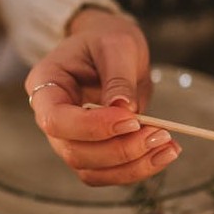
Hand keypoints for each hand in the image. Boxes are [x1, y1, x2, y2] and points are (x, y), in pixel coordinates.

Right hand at [24, 8, 180, 185]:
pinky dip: (137, 169)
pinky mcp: (92, 152)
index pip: (56, 119)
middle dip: (120, 149)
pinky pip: (109, 173)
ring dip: (132, 166)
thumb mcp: (117, 44)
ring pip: (92, 171)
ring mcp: (70, 139)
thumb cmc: (106, 40)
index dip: (91, 127)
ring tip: (168, 146)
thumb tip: (125, 108)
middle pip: (75, 152)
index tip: (131, 119)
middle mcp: (51, 118)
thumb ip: (118, 76)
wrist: (110, 50)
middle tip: (159, 134)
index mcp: (46, 85)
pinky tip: (164, 153)